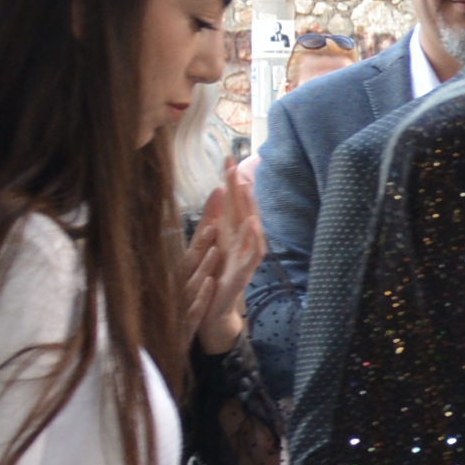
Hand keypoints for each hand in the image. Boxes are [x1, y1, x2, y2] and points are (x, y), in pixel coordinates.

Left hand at [183, 158, 261, 355]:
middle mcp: (242, 240)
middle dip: (242, 187)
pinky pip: (252, 253)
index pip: (233, 201)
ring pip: (252, 227)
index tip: (228, 157)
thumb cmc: (214, 272)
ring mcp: (246, 255)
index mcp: (232, 231)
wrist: (213, 307)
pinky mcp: (244, 271)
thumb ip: (213, 217)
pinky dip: (254, 237)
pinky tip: (252, 222)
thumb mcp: (210, 241)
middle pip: (244, 209)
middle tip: (237, 164)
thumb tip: (217, 190)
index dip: (232, 180)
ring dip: (251, 207)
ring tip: (247, 187)